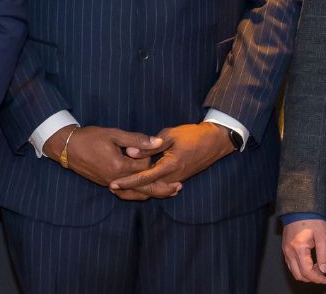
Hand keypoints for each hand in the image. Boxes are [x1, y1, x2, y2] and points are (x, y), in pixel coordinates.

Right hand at [43, 125, 179, 199]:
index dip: (152, 159)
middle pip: (144, 188)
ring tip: (168, 193)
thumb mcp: (114, 134)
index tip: (158, 150)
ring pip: (135, 195)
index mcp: (120, 167)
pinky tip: (144, 193)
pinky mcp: (105, 184)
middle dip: (162, 188)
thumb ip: (137, 140)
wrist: (67, 147)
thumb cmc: (90, 137)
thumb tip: (158, 142)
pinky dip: (137, 195)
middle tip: (179, 188)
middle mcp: (116, 180)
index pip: (144, 168)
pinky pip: (126, 194)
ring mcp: (110, 184)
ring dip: (152, 194)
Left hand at [109, 122, 233, 193]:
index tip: (112, 183)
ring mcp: (176, 180)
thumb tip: (130, 152)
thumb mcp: (170, 135)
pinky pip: (160, 187)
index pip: (143, 178)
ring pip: (153, 190)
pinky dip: (147, 187)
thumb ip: (149, 145)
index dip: (127, 181)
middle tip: (111, 187)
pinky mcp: (178, 178)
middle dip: (128, 190)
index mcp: (169, 166)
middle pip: (146, 189)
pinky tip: (138, 184)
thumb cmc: (192, 135)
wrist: (214, 142)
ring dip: (137, 190)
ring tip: (120, 188)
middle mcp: (172, 178)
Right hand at [282, 219, 325, 283]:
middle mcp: (289, 251)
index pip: (307, 272)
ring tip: (317, 268)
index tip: (325, 279)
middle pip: (299, 275)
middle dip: (311, 278)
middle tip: (322, 274)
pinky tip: (309, 262)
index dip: (317, 279)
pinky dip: (299, 268)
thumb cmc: (311, 219)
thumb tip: (324, 269)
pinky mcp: (285, 247)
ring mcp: (286, 250)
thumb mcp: (322, 235)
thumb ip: (324, 254)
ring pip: (294, 271)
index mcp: (299, 248)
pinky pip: (290, 264)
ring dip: (305, 274)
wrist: (299, 208)